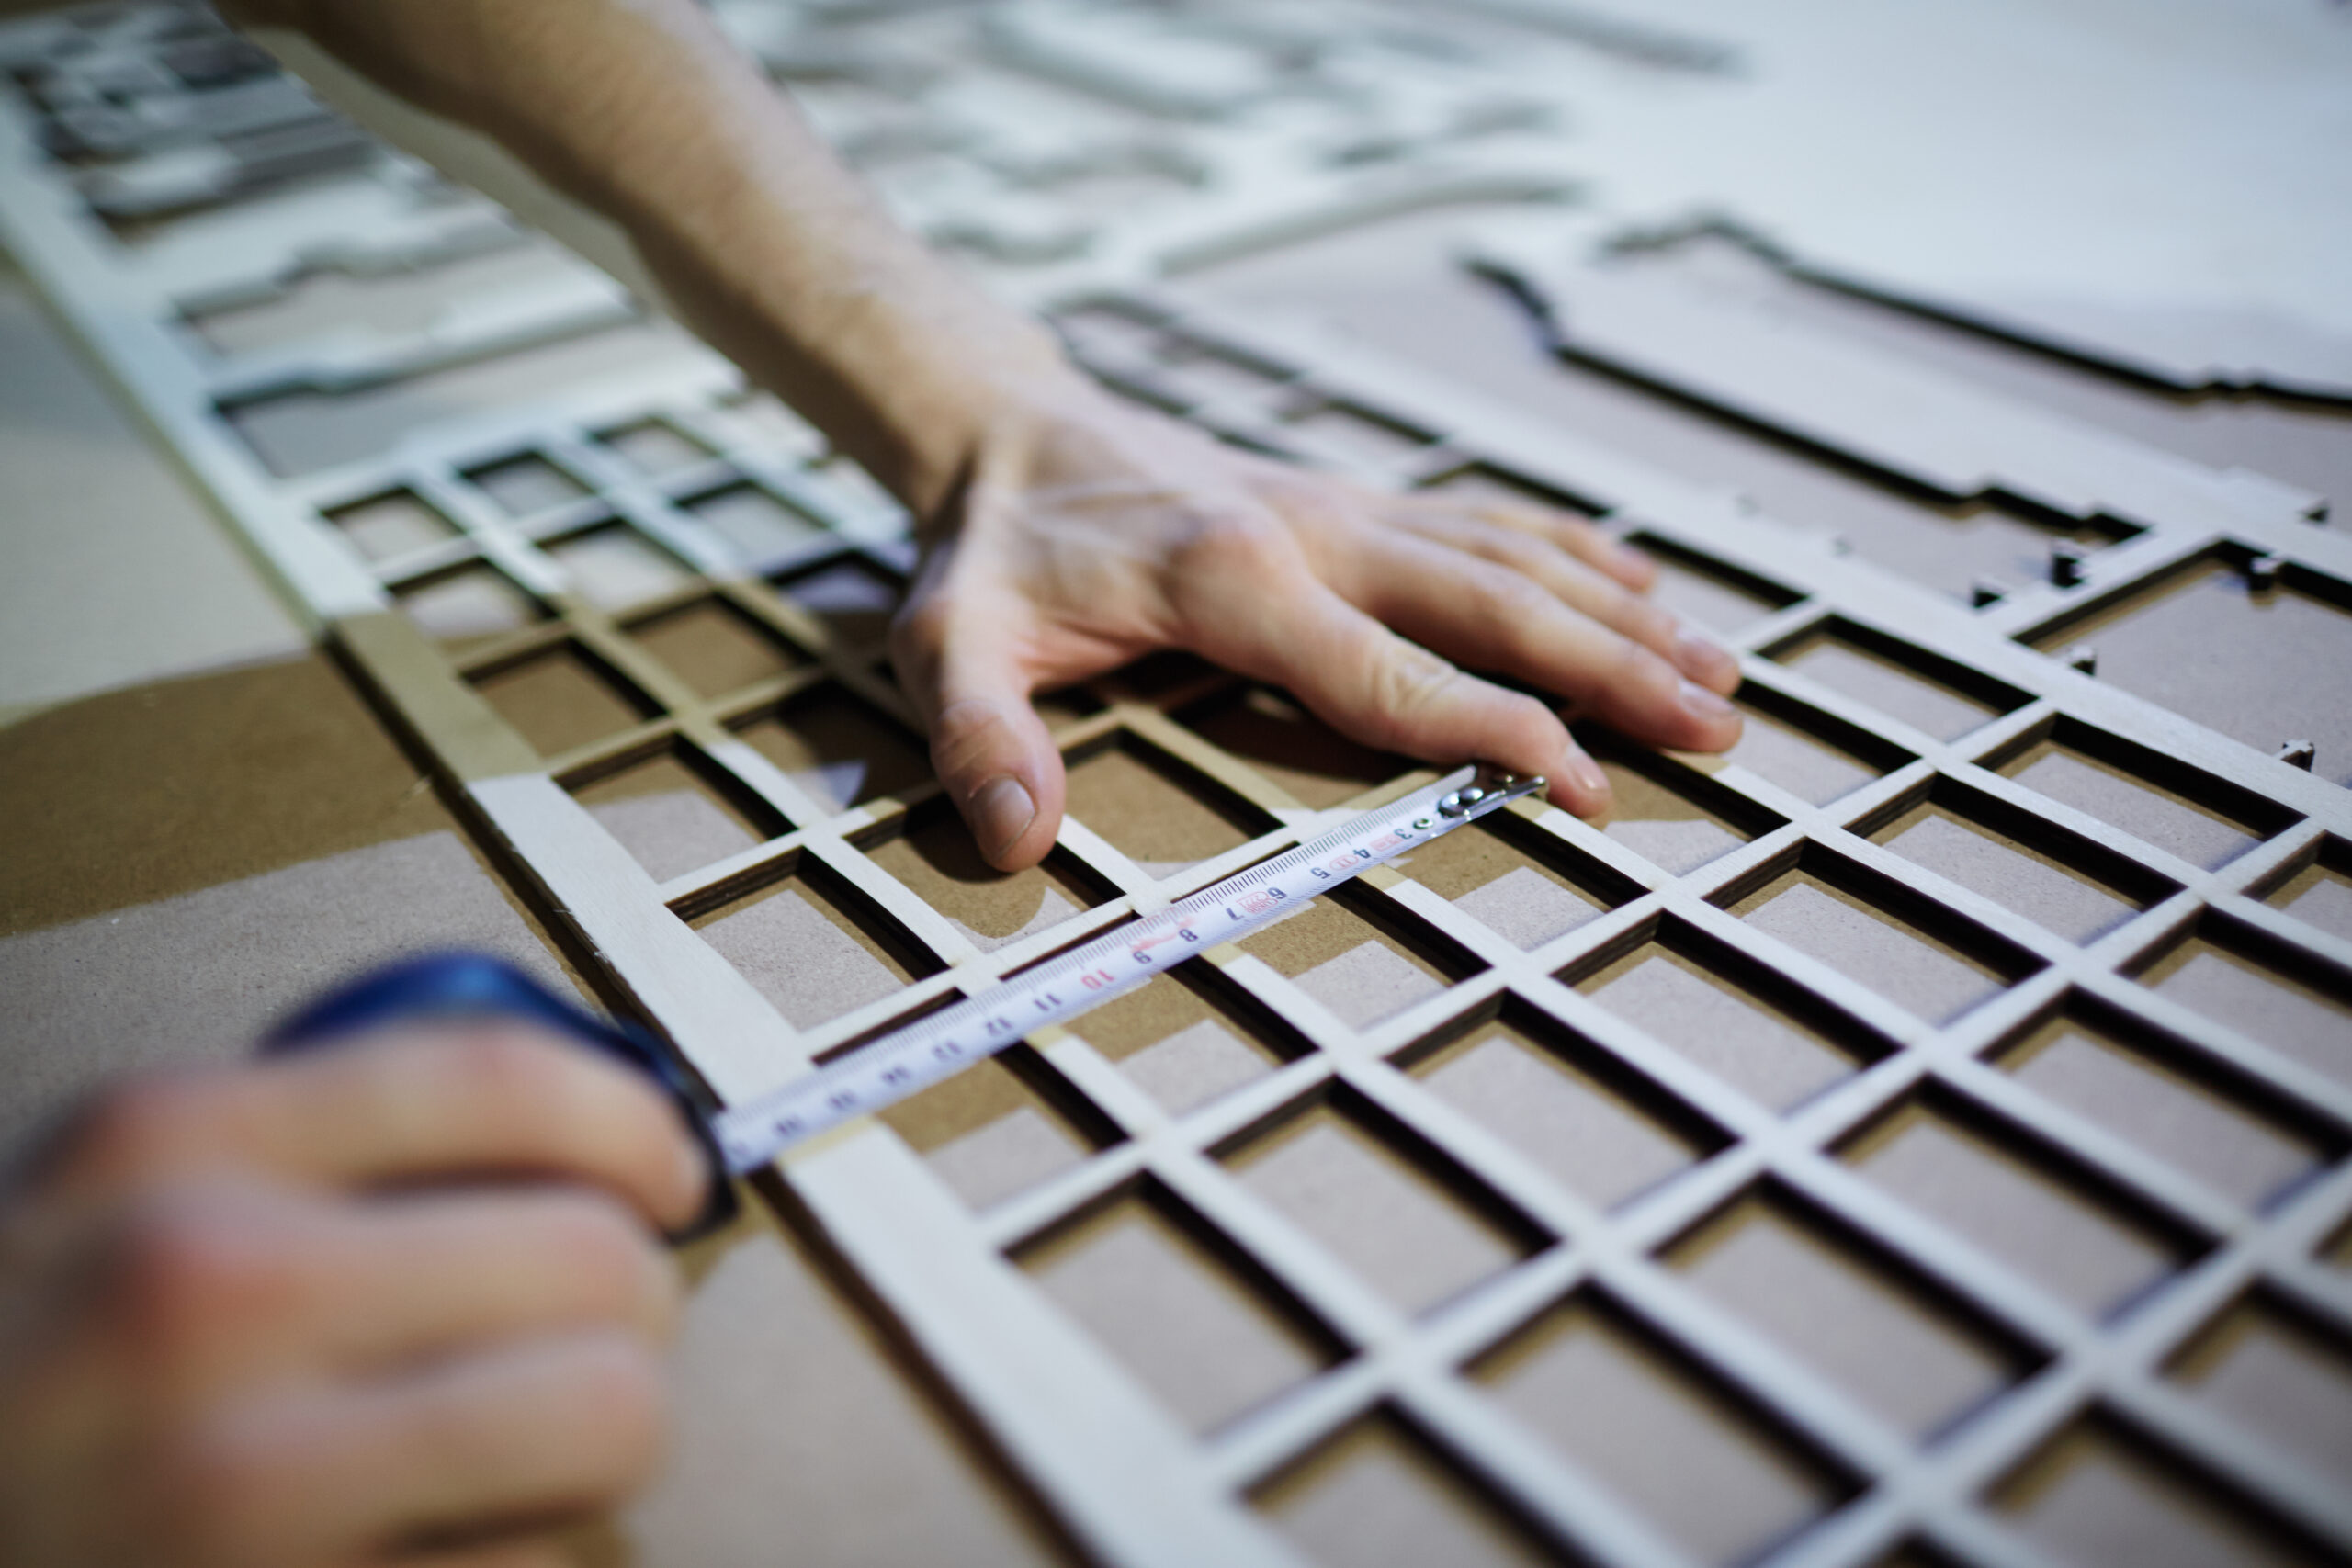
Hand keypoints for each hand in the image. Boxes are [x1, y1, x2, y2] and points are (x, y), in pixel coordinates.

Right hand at [0, 1026, 709, 1567]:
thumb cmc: (20, 1380)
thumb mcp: (109, 1199)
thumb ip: (304, 1141)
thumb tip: (561, 1135)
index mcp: (167, 1147)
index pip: (502, 1080)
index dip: (635, 1121)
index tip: (666, 1170)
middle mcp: (206, 1294)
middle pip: (591, 1254)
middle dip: (632, 1297)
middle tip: (592, 1328)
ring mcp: (240, 1482)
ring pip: (609, 1413)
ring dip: (609, 1429)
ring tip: (545, 1440)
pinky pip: (543, 1563)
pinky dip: (538, 1550)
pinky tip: (459, 1539)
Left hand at [892, 384, 1744, 869]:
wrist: (1007, 426)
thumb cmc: (991, 551)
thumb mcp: (949, 645)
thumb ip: (980, 741)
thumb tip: (1017, 844)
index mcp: (1235, 577)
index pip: (1392, 671)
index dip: (1495, 730)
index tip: (1583, 785)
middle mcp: (1317, 529)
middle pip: (1495, 601)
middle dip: (1613, 670)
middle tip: (1715, 732)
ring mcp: (1347, 505)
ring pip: (1515, 553)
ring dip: (1622, 612)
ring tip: (1722, 671)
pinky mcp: (1355, 497)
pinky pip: (1488, 519)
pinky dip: (1577, 550)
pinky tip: (1643, 584)